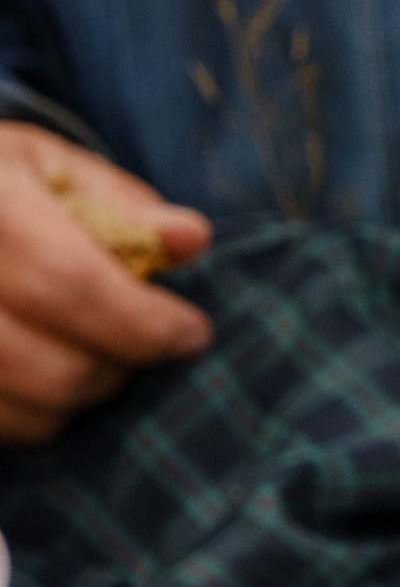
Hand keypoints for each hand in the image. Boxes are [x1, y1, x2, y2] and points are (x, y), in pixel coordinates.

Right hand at [0, 122, 211, 443]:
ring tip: (93, 358)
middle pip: (49, 367)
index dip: (143, 322)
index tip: (192, 333)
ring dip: (76, 400)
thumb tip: (189, 240)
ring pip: (21, 410)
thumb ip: (123, 206)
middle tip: (145, 348)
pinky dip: (29, 418)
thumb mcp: (52, 169)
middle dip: (118, 369)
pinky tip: (40, 379)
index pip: (69, 283)